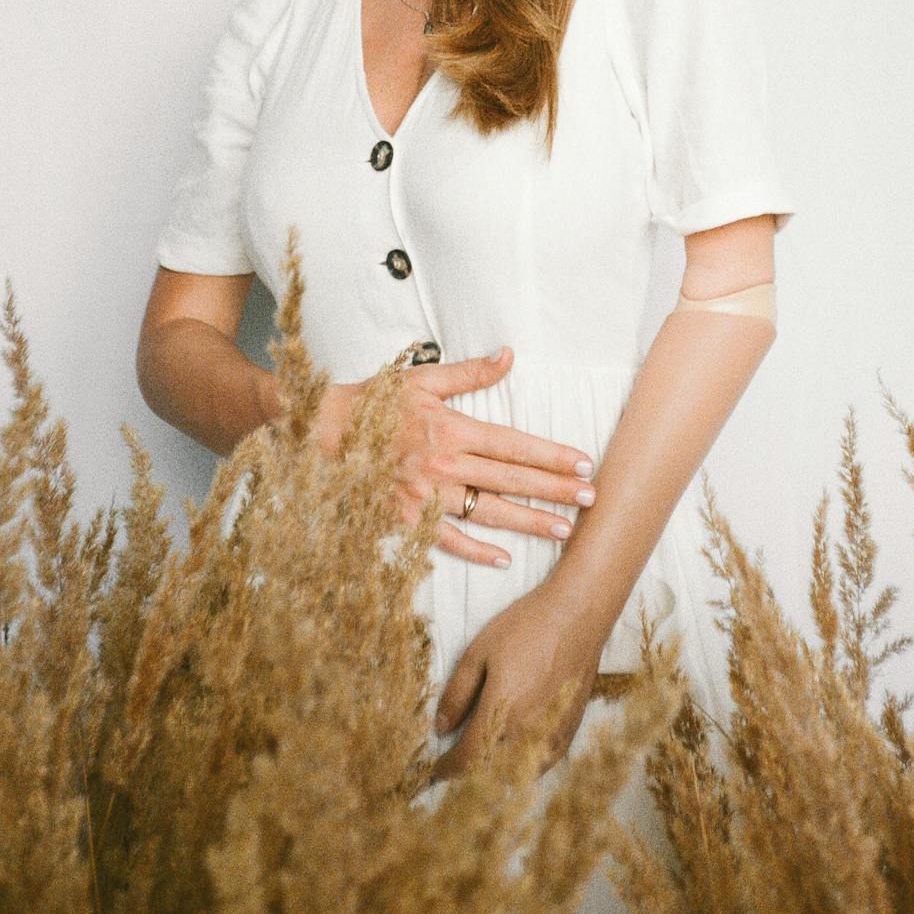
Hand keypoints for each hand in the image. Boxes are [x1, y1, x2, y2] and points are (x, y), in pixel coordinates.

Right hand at [322, 348, 597, 568]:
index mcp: (451, 428)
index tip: (583, 462)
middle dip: (555, 490)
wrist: (322, 431)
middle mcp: (444, 465)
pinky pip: (447, 540)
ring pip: (488, 513)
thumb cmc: (374, 401)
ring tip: (564, 530)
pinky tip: (504, 558)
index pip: (514, 444)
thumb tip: (508, 355)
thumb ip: (469, 372)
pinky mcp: (406, 518)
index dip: (551, 455)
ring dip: (529, 522)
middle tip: (592, 498)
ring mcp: (425, 496)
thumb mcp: (423, 379)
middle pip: (511, 480)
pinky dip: (476, 551)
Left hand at [430, 580, 610, 780]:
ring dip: (497, 775)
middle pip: (492, 771)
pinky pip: (544, 763)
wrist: (577, 614)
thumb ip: (457, 693)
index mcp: (501, 712)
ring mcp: (552, 733)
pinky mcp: (571, 728)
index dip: (448, 768)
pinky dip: (525, 768)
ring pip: (520, 772)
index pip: (468, 757)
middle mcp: (528, 730)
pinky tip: (516, 759)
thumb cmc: (526, 626)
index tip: (435, 771)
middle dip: (469, 774)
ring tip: (481, 766)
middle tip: (455, 767)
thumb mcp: (479, 652)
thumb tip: (441, 727)